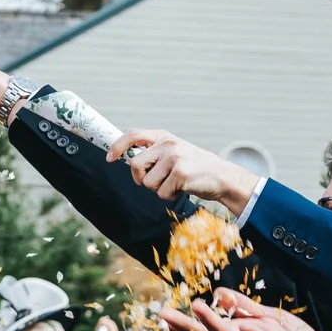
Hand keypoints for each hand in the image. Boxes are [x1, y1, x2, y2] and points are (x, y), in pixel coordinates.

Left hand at [112, 130, 258, 214]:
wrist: (222, 176)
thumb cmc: (194, 168)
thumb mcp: (174, 153)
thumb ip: (153, 153)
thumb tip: (126, 158)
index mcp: (164, 137)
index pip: (133, 135)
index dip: (118, 146)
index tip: (109, 158)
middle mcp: (168, 144)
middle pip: (135, 164)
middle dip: (141, 178)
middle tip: (157, 181)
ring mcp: (174, 157)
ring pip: (148, 183)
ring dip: (159, 189)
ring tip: (175, 182)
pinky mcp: (180, 173)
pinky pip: (161, 192)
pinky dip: (170, 195)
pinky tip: (183, 188)